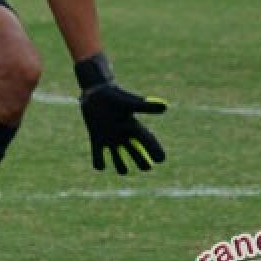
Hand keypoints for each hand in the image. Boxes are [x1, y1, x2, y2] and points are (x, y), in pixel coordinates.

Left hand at [75, 53, 167, 174]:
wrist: (95, 91)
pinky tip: (100, 164)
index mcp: (135, 127)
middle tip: (144, 165)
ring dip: (121, 167)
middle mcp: (125, 136)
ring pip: (119, 161)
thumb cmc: (113, 95)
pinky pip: (98, 157)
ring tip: (123, 169)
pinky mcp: (97, 139)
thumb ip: (145, 106)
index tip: (160, 159)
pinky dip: (99, 163)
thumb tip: (165, 107)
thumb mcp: (129, 102)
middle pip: (138, 156)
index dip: (156, 152)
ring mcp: (111, 139)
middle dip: (142, 163)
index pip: (150, 142)